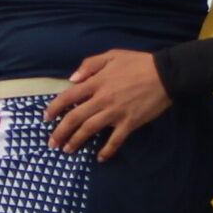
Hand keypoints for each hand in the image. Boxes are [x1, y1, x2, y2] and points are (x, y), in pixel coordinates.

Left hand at [44, 51, 169, 160]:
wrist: (165, 74)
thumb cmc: (138, 63)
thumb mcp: (112, 55)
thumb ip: (89, 65)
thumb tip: (72, 79)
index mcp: (96, 82)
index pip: (69, 97)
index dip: (54, 108)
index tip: (46, 118)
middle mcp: (102, 99)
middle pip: (75, 118)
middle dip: (60, 132)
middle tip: (52, 143)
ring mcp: (116, 112)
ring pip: (90, 130)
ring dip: (76, 141)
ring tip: (68, 149)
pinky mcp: (130, 123)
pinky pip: (115, 140)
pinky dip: (106, 151)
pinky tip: (99, 158)